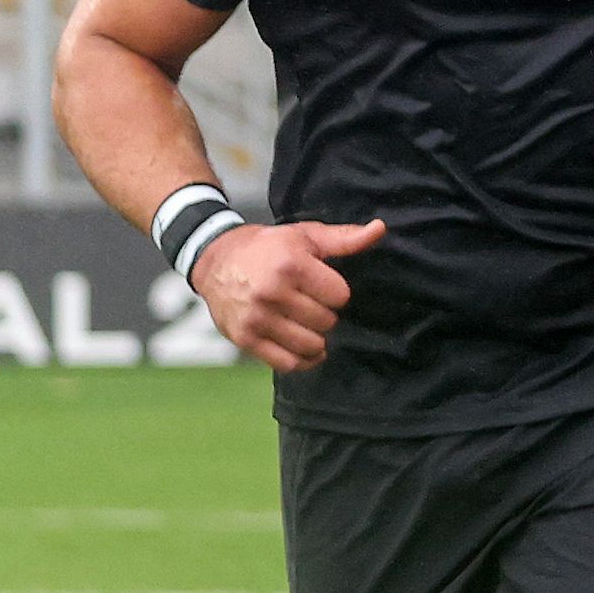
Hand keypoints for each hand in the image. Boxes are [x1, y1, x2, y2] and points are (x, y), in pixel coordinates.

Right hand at [192, 216, 381, 374]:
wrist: (214, 259)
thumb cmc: (268, 247)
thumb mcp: (305, 236)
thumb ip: (344, 238)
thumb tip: (380, 228)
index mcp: (290, 265)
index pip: (340, 296)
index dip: (335, 292)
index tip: (321, 285)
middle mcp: (271, 293)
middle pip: (327, 321)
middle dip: (324, 314)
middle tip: (308, 303)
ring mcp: (256, 318)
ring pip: (311, 345)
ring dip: (315, 338)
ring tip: (304, 323)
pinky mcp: (244, 338)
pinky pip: (287, 363)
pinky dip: (302, 361)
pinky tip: (303, 348)